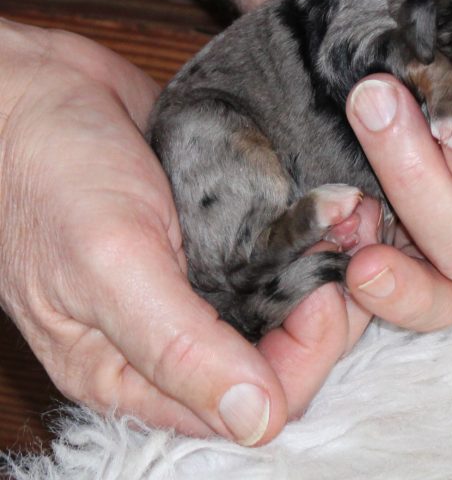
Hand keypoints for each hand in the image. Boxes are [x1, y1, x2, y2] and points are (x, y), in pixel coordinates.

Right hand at [0, 19, 377, 442]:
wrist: (38, 90)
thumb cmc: (51, 174)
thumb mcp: (110, 264)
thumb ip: (178, 347)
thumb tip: (256, 420)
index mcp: (136, 366)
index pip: (248, 401)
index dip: (302, 359)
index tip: (326, 296)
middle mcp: (173, 329)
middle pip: (279, 350)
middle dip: (329, 307)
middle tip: (355, 246)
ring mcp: (198, 275)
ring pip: (285, 297)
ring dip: (329, 264)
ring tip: (355, 217)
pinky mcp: (215, 229)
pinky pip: (277, 247)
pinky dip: (312, 230)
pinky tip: (336, 203)